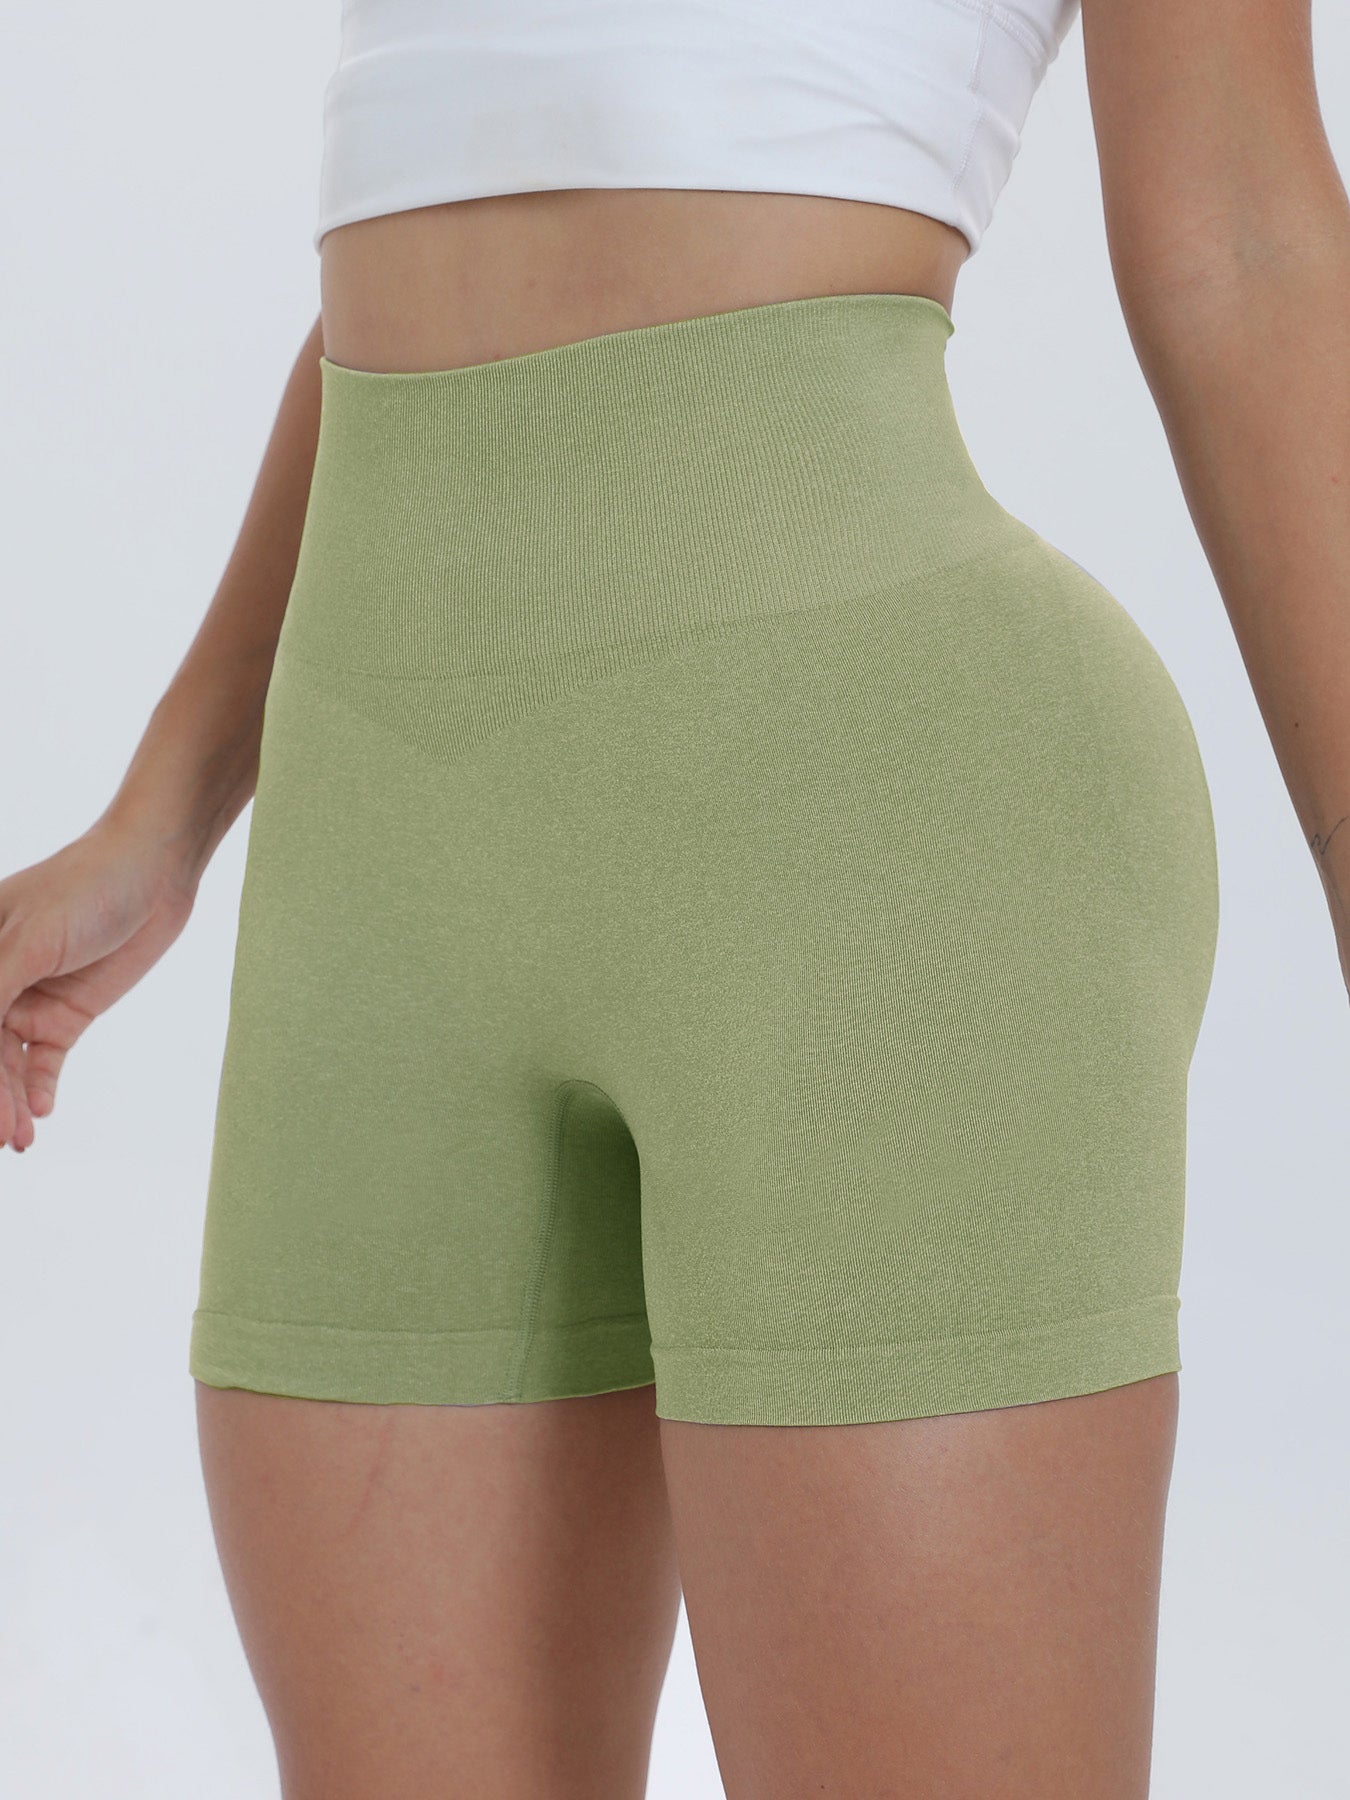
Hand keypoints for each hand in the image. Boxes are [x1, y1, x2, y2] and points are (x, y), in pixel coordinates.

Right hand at [0, 821, 198, 1150]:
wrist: (154, 873)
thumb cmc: (84, 888)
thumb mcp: (29, 940)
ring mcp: (27, 1000)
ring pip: (6, 1065)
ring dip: (11, 1102)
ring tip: (20, 1139)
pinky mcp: (66, 1015)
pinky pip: (41, 1063)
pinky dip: (38, 1089)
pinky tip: (39, 1113)